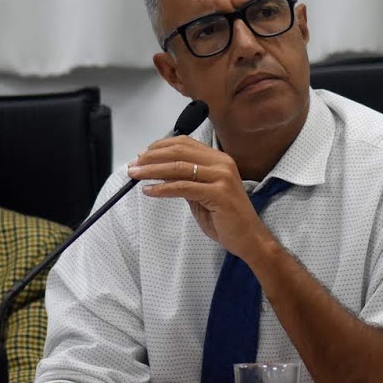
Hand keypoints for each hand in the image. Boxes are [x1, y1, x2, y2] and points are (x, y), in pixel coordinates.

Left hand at [131, 138, 270, 258]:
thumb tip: (159, 171)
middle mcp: (222, 163)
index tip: (142, 155)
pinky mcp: (218, 193)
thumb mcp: (201, 194)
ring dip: (152, 170)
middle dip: (151, 157)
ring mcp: (222, 177)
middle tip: (133, 165)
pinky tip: (150, 191)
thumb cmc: (226, 218)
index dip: (160, 146)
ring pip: (178, 167)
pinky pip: (183, 187)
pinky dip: (162, 188)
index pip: (185, 143)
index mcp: (219, 159)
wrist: (249, 238)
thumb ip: (186, 180)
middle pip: (179, 152)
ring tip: (136, 175)